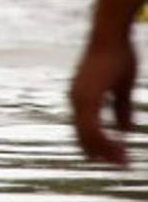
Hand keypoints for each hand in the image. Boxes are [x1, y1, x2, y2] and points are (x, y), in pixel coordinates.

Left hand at [69, 37, 136, 165]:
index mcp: (81, 97)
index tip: (117, 158)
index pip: (86, 130)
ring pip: (87, 135)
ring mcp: (79, 97)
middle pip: (84, 137)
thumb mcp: (121, 86)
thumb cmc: (116, 55)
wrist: (109, 35)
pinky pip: (91, 126)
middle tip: (122, 166)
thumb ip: (121, 108)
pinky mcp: (86, 95)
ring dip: (105, 150)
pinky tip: (118, 148)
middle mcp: (76, 99)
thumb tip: (124, 129)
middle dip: (103, 153)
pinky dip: (104, 140)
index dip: (100, 145)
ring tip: (123, 162)